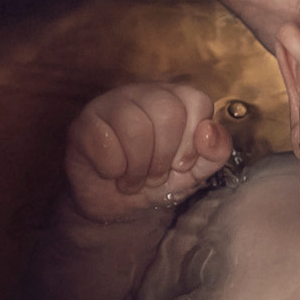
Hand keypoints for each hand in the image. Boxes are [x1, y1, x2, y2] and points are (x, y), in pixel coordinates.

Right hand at [65, 82, 232, 222]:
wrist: (116, 206)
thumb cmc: (156, 181)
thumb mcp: (195, 172)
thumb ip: (216, 152)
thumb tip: (209, 131)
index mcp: (175, 99)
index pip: (197, 101)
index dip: (192, 142)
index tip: (181, 164)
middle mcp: (144, 93)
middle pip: (168, 112)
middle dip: (164, 158)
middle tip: (154, 176)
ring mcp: (111, 104)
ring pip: (135, 126)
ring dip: (137, 168)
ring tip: (133, 179)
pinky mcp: (83, 123)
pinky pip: (104, 142)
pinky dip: (112, 169)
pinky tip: (111, 172)